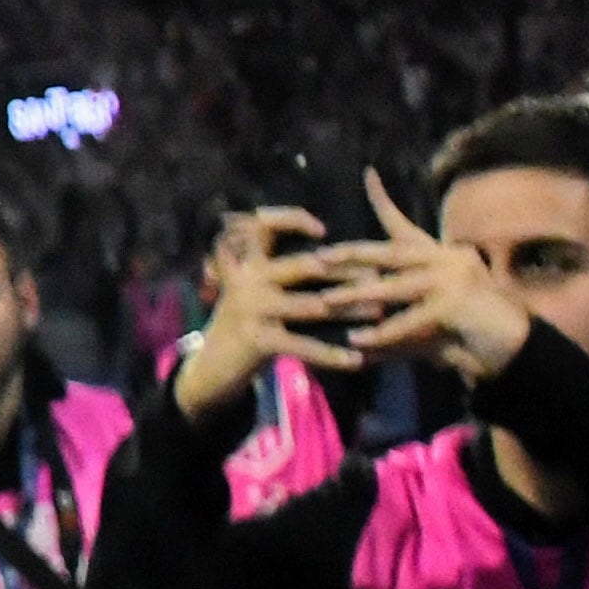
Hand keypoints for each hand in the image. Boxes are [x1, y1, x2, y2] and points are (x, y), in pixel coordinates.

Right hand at [170, 209, 367, 418]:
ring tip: (378, 313)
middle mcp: (247, 278)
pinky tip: (356, 360)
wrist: (210, 368)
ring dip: (349, 310)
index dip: (290, 220)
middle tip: (377, 276)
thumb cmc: (241, 324)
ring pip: (312, 305)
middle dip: (343, 270)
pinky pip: (304, 345)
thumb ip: (272, 272)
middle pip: (303, 265)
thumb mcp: (248, 291)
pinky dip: (332, 354)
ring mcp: (252, 308)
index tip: (322, 229)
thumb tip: (324, 260)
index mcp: (244, 262)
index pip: (264, 227)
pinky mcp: (258, 339)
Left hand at [325, 171, 534, 386]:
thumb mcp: (430, 320)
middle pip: (393, 252)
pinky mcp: (454, 306)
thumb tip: (362, 326)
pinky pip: (410, 320)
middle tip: (321, 257)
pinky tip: (359, 339)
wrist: (517, 348)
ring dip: (359, 294)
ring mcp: (453, 281)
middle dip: (354, 254)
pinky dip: (383, 332)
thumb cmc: (471, 333)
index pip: (408, 227)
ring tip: (329, 300)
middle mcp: (448, 260)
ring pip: (395, 286)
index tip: (368, 175)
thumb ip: (397, 318)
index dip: (384, 200)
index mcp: (442, 256)